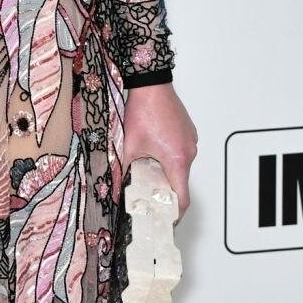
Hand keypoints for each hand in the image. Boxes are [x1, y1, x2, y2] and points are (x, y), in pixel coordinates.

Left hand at [122, 82, 196, 221]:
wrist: (150, 82)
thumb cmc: (142, 109)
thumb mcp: (127, 146)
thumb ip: (121, 170)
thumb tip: (112, 188)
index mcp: (177, 160)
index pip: (182, 198)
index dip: (173, 214)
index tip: (164, 220)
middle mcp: (189, 152)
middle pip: (180, 182)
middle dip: (164, 192)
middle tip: (146, 197)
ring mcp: (190, 140)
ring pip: (179, 167)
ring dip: (165, 173)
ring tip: (145, 171)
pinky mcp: (187, 132)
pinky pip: (180, 152)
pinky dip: (169, 158)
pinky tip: (151, 153)